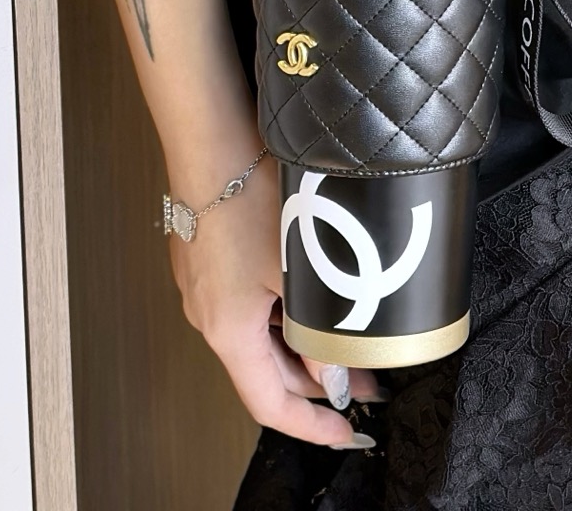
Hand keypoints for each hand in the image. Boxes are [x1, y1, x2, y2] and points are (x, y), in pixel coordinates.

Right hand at [168, 155, 380, 442]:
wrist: (208, 139)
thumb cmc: (246, 196)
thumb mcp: (296, 272)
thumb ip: (319, 332)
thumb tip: (337, 376)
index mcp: (226, 331)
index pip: (269, 404)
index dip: (311, 426)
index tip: (347, 433)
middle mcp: (208, 316)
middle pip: (265, 371)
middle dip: (316, 382)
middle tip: (366, 377)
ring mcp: (205, 286)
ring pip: (257, 335)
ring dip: (299, 344)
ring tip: (347, 336)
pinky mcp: (208, 259)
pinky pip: (246, 304)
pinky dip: (280, 314)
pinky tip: (310, 297)